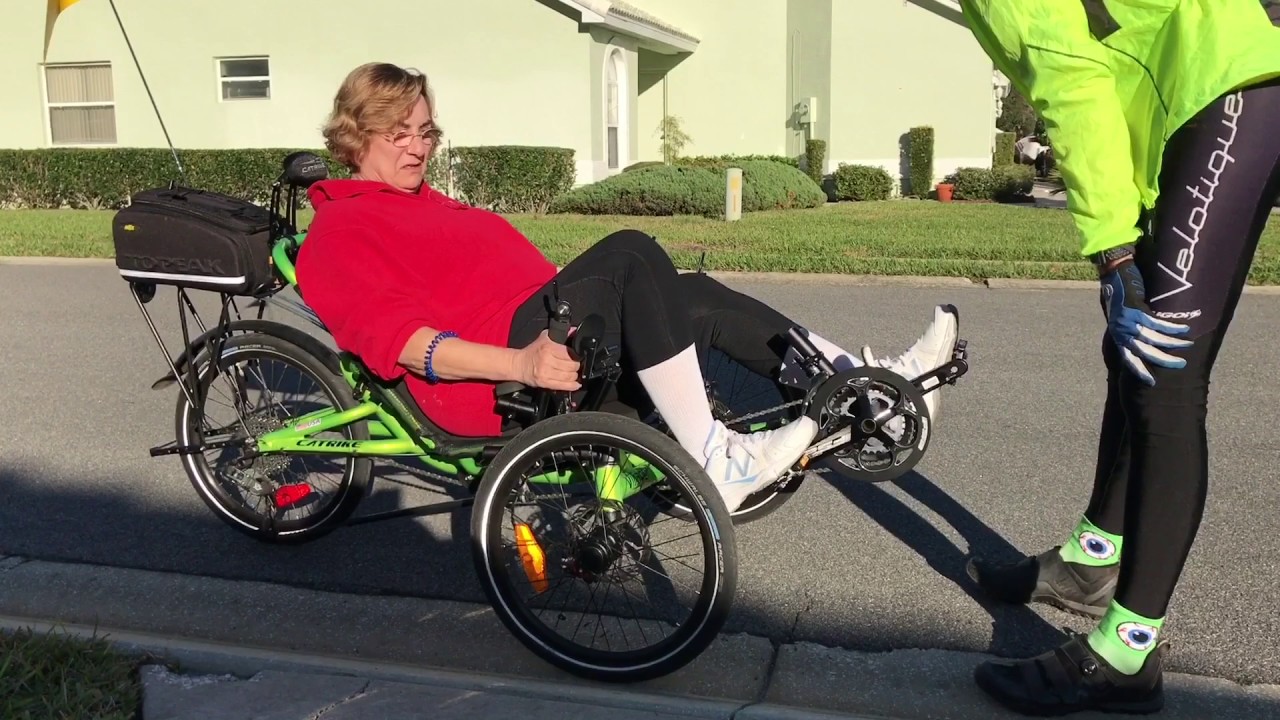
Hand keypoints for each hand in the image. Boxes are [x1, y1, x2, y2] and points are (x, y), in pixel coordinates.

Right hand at [513, 330, 580, 390]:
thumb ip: (559, 334)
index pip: (570, 353)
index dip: (577, 355)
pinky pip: (563, 385)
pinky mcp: (545, 383)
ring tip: (573, 373)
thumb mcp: (545, 338)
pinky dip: (572, 386)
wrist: (518, 364)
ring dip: (574, 376)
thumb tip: (574, 330)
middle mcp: (547, 360)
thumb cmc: (532, 351)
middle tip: (576, 366)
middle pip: (571, 365)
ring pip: (569, 376)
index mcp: (548, 348)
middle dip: (577, 366)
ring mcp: (546, 373)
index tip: (578, 357)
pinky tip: (576, 384)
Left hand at [1099, 259, 1192, 384]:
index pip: (1128, 359)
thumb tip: (1149, 341)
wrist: (1115, 273)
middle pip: (1143, 352)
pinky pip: (1157, 323)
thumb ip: (1132, 329)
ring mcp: (1127, 321)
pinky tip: (1185, 329)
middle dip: (1163, 360)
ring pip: (1152, 339)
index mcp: (1118, 336)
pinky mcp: (1135, 310)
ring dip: (1172, 343)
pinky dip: (1172, 328)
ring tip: (1188, 344)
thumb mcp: (1123, 317)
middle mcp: (1121, 331)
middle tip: (1181, 364)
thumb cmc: (1121, 294)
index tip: (1152, 382)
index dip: (1140, 371)